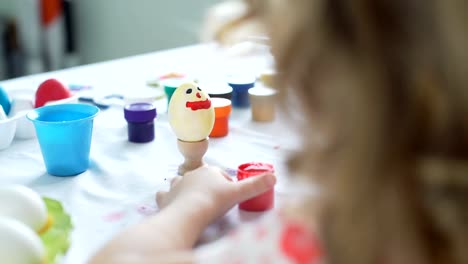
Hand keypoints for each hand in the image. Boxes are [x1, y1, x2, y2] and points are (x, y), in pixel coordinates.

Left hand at [156, 165, 275, 224]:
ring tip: (192, 199)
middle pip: (202, 178)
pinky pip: (164, 194)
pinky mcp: (165, 197)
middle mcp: (192, 174)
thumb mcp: (239, 193)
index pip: (221, 174)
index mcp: (210, 171)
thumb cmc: (214, 201)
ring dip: (186, 188)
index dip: (226, 184)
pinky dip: (168, 197)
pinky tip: (171, 202)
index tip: (230, 195)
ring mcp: (176, 185)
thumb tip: (275, 176)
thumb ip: (256, 185)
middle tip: (214, 201)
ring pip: (181, 181)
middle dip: (207, 186)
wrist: (189, 213)